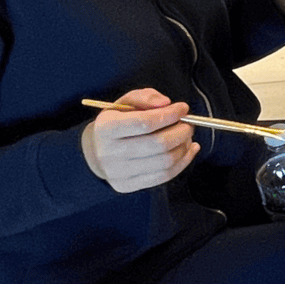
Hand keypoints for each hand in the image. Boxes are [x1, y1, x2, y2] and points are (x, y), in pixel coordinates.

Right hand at [81, 88, 198, 192]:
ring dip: (184, 147)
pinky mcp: (127, 186)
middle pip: (158, 144)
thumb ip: (146, 97)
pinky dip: (183, 162)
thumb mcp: (125, 102)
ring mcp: (118, 173)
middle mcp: (110, 153)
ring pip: (164, 162)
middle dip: (181, 132)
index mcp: (107, 127)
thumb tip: (166, 104)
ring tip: (187, 136)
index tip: (183, 108)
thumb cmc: (116, 121)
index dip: (170, 114)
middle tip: (189, 124)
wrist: (95, 151)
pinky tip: (189, 150)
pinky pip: (163, 176)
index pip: (145, 122)